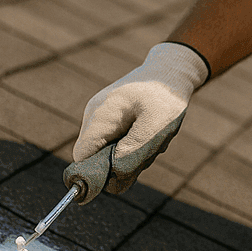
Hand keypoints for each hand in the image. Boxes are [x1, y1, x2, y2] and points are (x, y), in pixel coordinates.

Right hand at [69, 42, 207, 198]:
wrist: (169, 71)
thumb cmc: (165, 97)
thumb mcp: (156, 125)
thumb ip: (132, 152)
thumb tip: (111, 178)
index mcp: (101, 116)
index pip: (82, 157)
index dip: (97, 173)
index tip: (124, 174)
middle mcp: (93, 117)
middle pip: (95, 159)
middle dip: (121, 164)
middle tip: (148, 150)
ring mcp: (99, 118)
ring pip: (107, 154)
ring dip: (131, 155)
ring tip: (151, 137)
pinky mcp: (109, 121)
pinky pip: (115, 145)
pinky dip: (133, 147)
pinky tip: (147, 133)